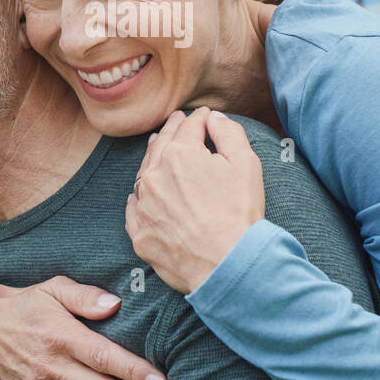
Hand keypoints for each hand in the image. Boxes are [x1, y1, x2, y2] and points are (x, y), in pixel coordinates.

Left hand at [125, 107, 265, 293]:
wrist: (226, 263)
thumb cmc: (239, 213)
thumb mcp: (245, 163)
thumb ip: (228, 133)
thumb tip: (214, 119)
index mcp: (179, 153)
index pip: (189, 127)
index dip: (200, 118)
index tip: (205, 115)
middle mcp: (154, 175)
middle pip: (161, 145)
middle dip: (171, 130)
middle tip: (177, 121)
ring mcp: (143, 206)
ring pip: (144, 175)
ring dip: (152, 159)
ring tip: (157, 147)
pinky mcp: (140, 233)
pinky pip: (134, 209)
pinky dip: (138, 199)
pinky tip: (139, 195)